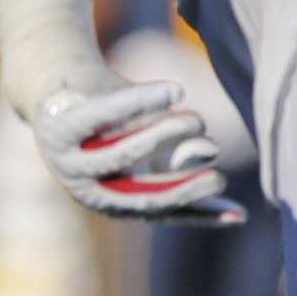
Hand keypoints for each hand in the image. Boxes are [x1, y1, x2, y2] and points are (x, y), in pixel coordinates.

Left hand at [29, 77, 245, 225]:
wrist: (56, 81)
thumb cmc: (110, 118)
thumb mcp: (146, 136)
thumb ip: (174, 149)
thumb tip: (209, 150)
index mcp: (112, 200)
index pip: (162, 212)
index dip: (201, 214)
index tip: (240, 212)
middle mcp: (87, 188)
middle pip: (141, 194)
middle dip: (183, 184)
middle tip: (217, 170)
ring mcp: (67, 160)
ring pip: (122, 153)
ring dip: (164, 137)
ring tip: (196, 121)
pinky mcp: (58, 124)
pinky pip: (102, 114)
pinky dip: (139, 102)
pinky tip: (173, 91)